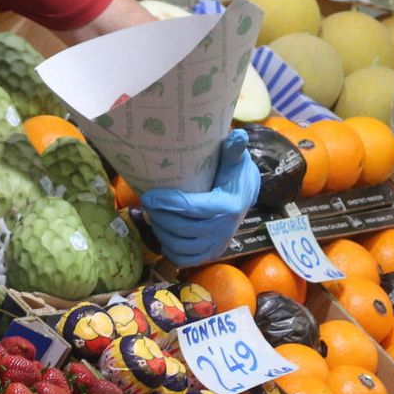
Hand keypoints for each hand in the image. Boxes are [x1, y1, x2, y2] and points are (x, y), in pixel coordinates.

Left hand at [140, 129, 260, 266]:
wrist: (245, 194)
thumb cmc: (234, 173)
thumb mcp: (235, 159)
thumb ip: (233, 148)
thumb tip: (238, 134)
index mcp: (228, 206)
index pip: (192, 208)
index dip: (167, 203)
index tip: (148, 195)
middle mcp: (224, 230)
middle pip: (182, 228)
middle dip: (160, 216)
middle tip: (148, 203)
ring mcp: (217, 245)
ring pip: (179, 246)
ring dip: (161, 232)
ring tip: (153, 215)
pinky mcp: (210, 254)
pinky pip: (184, 259)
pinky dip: (169, 248)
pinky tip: (163, 232)